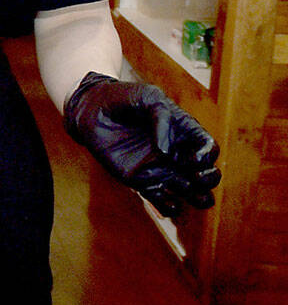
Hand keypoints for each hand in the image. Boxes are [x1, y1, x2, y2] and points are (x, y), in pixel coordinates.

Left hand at [64, 72, 220, 217]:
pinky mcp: (141, 181)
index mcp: (183, 131)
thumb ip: (161, 117)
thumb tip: (166, 152)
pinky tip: (170, 205)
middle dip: (210, 178)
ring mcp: (161, 168)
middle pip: (207, 172)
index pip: (208, 147)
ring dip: (199, 198)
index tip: (192, 158)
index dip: (207, 155)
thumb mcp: (147, 97)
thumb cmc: (123, 98)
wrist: (93, 109)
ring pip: (191, 191)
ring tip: (194, 195)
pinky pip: (161, 200)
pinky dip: (169, 207)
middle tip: (197, 177)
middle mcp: (177, 152)